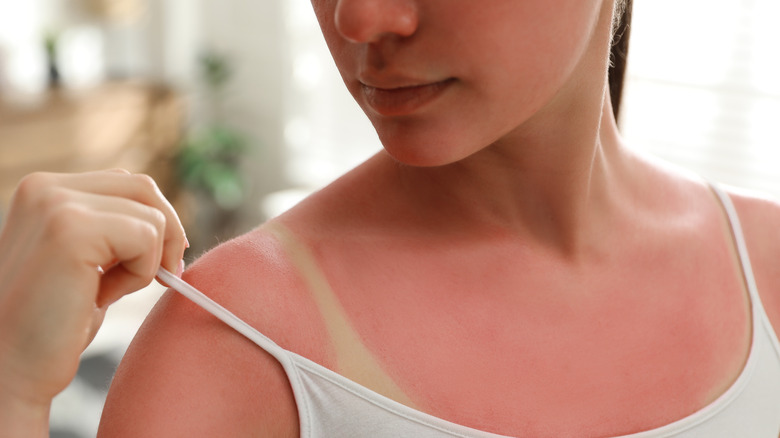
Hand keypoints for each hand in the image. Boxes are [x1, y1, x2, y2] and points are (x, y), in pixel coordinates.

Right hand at [0, 170, 186, 431]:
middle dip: (167, 235)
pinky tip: (101, 297)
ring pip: (152, 215)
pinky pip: (147, 237)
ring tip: (106, 293)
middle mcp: (46, 187)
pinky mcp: (72, 229)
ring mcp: (56, 204)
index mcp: (45, 190)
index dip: (156, 222)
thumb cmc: (52, 323)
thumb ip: (113, 231)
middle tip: (165, 277)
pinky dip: (141, 274)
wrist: (11, 368)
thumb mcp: (86, 262)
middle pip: (144, 189)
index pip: (127, 184)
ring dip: (147, 262)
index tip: (162, 261)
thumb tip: (169, 223)